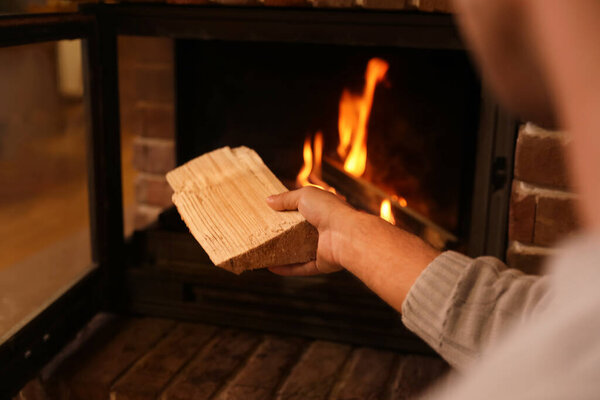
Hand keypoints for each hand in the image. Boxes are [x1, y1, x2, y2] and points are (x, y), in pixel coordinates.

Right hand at [266, 186, 439, 310]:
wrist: (346, 234)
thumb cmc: (328, 210)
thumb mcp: (304, 196)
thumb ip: (286, 198)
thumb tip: (268, 201)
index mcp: (322, 211)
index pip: (303, 211)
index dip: (288, 212)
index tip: (270, 215)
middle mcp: (324, 230)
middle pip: (300, 233)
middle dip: (283, 235)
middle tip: (264, 235)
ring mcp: (323, 248)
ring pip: (300, 253)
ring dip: (283, 255)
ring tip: (264, 253)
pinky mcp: (322, 264)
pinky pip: (302, 268)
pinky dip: (287, 269)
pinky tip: (271, 267)